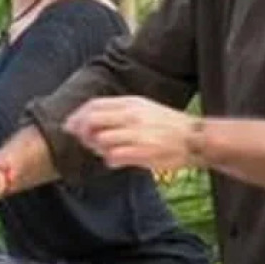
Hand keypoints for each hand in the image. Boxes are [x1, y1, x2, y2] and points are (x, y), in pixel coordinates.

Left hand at [63, 95, 198, 173]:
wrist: (195, 139)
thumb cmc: (166, 125)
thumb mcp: (143, 108)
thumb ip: (118, 112)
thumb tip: (90, 120)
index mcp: (131, 103)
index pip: (94, 105)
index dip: (78, 116)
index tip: (70, 125)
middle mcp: (132, 116)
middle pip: (92, 121)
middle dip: (81, 132)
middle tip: (83, 140)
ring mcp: (137, 134)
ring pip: (100, 140)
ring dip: (96, 148)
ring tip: (104, 151)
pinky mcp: (142, 152)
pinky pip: (112, 157)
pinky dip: (109, 160)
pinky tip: (116, 161)